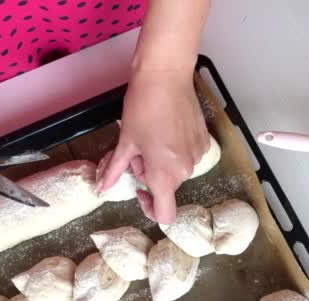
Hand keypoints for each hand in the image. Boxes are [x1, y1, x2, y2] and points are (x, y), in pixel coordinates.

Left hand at [98, 69, 208, 223]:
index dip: (149, 209)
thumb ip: (116, 170)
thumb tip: (103, 186)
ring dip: (162, 161)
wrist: (166, 77)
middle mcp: (185, 170)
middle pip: (166, 187)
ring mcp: (197, 155)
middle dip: (149, 174)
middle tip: (137, 149)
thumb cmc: (143, 107)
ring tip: (151, 136)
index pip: (164, 215)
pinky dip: (175, 149)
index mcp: (164, 175)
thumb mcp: (125, 141)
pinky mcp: (204, 141)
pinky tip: (166, 129)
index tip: (139, 192)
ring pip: (176, 171)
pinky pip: (187, 156)